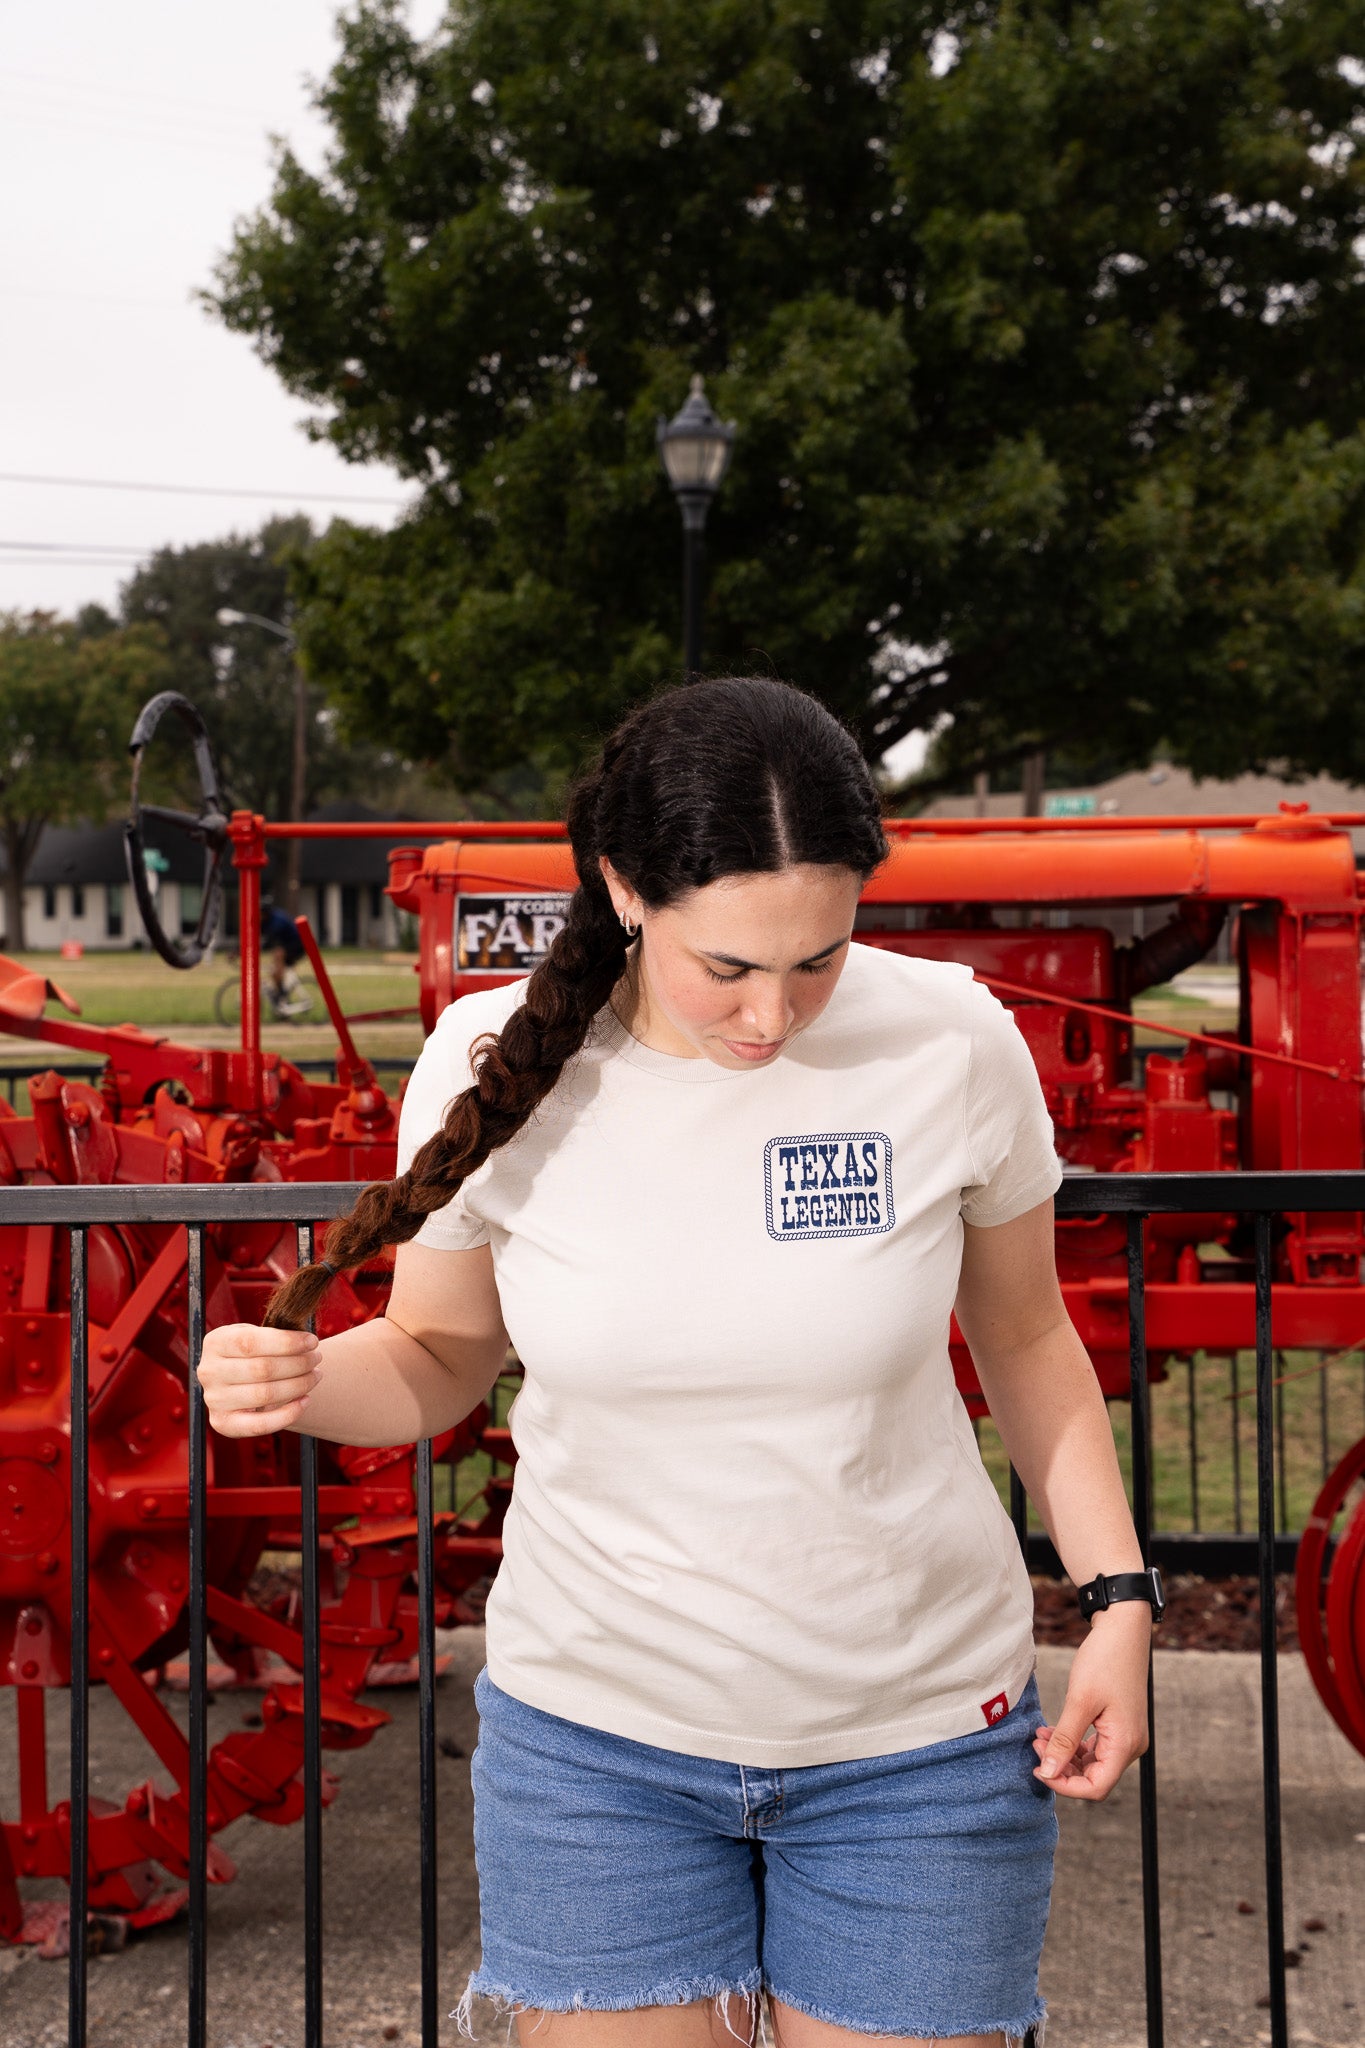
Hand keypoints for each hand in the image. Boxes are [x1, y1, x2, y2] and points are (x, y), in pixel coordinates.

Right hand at [196, 1324, 321, 1437]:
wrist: (234, 1379)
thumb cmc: (251, 1352)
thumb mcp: (255, 1335)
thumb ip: (274, 1336)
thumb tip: (307, 1343)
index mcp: (215, 1342)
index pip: (252, 1342)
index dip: (287, 1342)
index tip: (312, 1342)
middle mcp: (209, 1371)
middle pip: (262, 1369)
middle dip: (298, 1363)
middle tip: (316, 1359)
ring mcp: (214, 1399)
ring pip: (265, 1394)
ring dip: (298, 1385)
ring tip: (315, 1376)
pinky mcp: (223, 1423)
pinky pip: (260, 1425)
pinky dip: (288, 1414)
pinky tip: (305, 1400)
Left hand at [1032, 1602, 1150, 1800]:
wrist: (1122, 1629)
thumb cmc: (1105, 1660)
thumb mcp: (1079, 1701)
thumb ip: (1064, 1740)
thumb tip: (1048, 1772)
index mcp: (1125, 1744)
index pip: (1096, 1787)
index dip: (1065, 1786)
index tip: (1038, 1770)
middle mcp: (1130, 1745)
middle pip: (1094, 1777)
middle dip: (1061, 1767)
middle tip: (1036, 1746)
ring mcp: (1125, 1735)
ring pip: (1092, 1763)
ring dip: (1064, 1755)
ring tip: (1040, 1736)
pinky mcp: (1118, 1724)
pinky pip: (1094, 1746)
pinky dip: (1072, 1743)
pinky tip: (1052, 1731)